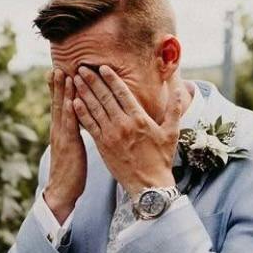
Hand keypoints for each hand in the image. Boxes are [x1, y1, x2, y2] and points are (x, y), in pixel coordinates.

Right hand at [43, 67, 87, 221]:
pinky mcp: (69, 145)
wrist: (61, 192)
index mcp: (60, 133)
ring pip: (62, 109)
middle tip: (56, 66)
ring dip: (62, 91)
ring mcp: (62, 137)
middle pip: (57, 103)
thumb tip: (80, 127)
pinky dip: (69, 110)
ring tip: (62, 73)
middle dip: (57, 85)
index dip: (58, 90)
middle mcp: (59, 132)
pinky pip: (70, 124)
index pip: (59, 107)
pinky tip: (70, 98)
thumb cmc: (70, 174)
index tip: (57, 72)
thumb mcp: (72, 152)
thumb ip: (73, 138)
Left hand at [71, 66, 184, 197]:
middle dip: (92, 81)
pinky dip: (81, 113)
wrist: (149, 185)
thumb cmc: (161, 159)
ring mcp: (111, 136)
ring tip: (75, 80)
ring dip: (84, 93)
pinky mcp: (102, 146)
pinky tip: (73, 102)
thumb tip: (179, 89)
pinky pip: (90, 126)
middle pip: (105, 97)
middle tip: (81, 67)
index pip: (122, 93)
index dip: (111, 79)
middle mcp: (123, 124)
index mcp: (139, 119)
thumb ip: (174, 109)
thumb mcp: (172, 132)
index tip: (102, 67)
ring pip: (95, 109)